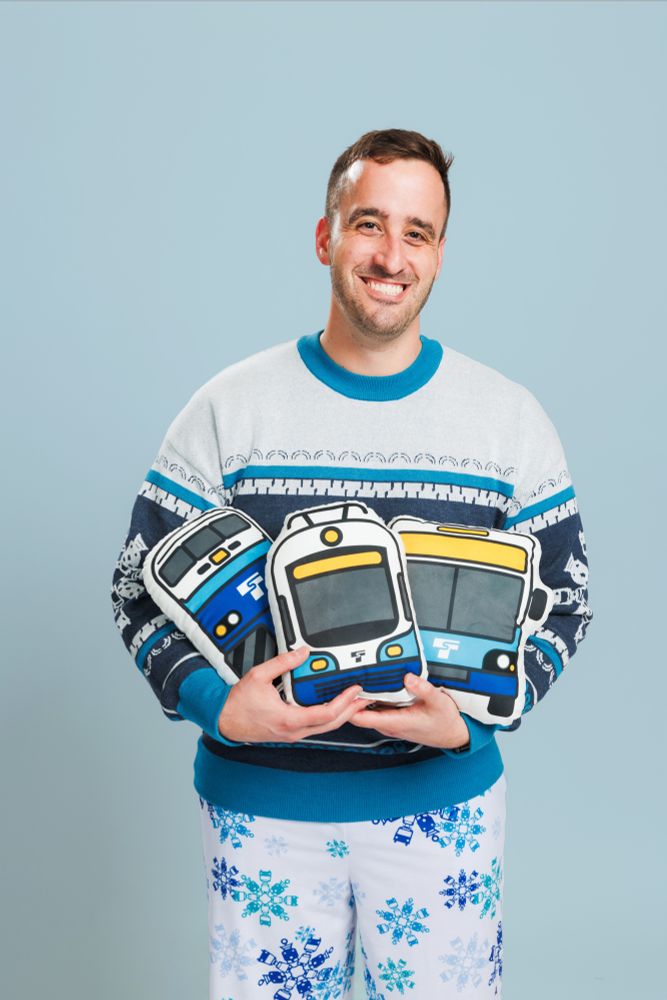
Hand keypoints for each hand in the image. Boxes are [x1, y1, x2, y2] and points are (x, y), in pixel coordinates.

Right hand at [217, 646, 363, 743]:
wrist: (224, 721)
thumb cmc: (238, 704)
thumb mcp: (258, 676)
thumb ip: (282, 663)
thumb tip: (301, 653)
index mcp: (289, 719)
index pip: (326, 714)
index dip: (344, 702)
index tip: (354, 690)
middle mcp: (294, 731)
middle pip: (332, 724)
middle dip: (351, 711)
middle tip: (364, 698)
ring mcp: (293, 734)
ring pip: (325, 728)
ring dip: (342, 715)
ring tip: (354, 702)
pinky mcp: (290, 733)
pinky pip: (315, 727)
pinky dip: (328, 718)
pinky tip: (333, 708)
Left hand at [349, 673, 469, 749]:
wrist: (452, 734)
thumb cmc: (445, 721)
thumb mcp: (438, 702)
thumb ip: (424, 689)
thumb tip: (408, 677)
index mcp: (396, 722)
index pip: (361, 719)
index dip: (350, 705)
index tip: (351, 688)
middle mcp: (389, 725)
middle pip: (358, 715)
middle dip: (351, 699)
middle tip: (351, 677)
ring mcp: (389, 724)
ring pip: (365, 713)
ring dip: (360, 698)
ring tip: (359, 678)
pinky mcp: (392, 720)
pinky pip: (374, 711)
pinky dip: (369, 700)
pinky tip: (372, 686)